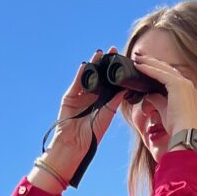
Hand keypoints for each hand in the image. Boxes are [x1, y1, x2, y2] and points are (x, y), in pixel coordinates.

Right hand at [42, 46, 121, 178]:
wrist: (75, 145)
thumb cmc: (93, 135)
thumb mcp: (107, 115)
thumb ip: (115, 100)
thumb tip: (127, 88)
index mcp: (103, 102)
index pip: (110, 83)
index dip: (116, 72)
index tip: (124, 60)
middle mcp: (92, 97)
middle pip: (100, 76)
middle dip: (106, 64)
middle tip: (113, 50)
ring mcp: (80, 96)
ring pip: (88, 76)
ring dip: (94, 64)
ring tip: (101, 53)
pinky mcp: (69, 97)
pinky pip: (77, 82)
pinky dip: (81, 74)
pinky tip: (87, 65)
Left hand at [129, 45, 196, 140]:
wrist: (185, 134)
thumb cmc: (177, 127)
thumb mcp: (164, 110)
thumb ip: (157, 100)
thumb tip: (148, 94)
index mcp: (187, 90)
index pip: (170, 75)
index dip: (156, 68)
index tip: (145, 64)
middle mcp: (187, 84)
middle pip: (167, 68)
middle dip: (152, 61)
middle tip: (139, 56)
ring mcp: (184, 83)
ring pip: (163, 68)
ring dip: (149, 62)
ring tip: (137, 57)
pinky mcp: (178, 85)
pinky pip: (160, 74)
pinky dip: (148, 69)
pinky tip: (139, 66)